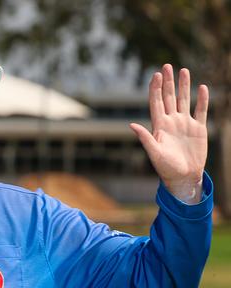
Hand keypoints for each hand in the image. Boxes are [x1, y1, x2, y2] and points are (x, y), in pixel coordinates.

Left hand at [130, 64, 208, 203]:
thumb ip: (145, 138)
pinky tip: (202, 88)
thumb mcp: (154, 153)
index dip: (156, 88)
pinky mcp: (198, 129)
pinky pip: (201, 111)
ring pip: (184, 100)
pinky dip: (202, 100)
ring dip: (184, 86)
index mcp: (159, 126)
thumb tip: (131, 125)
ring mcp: (185, 124)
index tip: (156, 74)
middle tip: (167, 66)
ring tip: (184, 71)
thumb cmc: (166, 167)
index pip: (156, 102)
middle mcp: (171, 122)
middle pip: (169, 97)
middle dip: (168, 82)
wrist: (183, 176)